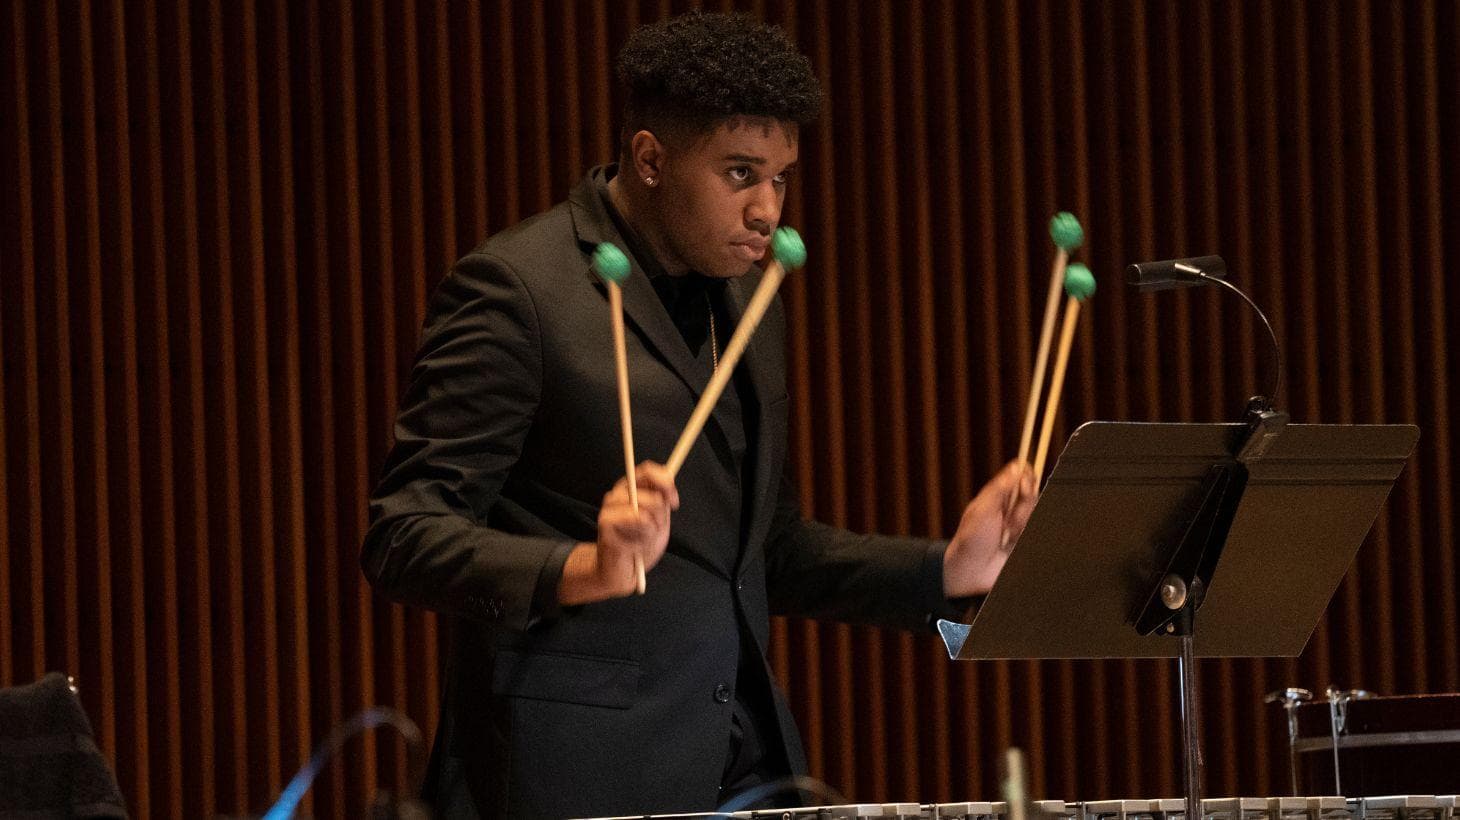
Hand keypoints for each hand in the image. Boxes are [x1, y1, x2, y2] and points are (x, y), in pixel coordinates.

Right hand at [559, 462, 678, 604]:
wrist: (622, 573)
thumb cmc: (641, 545)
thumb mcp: (659, 522)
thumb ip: (662, 503)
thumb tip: (668, 487)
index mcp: (631, 490)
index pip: (647, 470)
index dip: (665, 482)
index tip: (674, 502)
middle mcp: (618, 494)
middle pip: (648, 490)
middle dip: (660, 513)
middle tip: (656, 529)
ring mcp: (609, 507)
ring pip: (644, 506)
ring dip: (651, 527)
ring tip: (643, 540)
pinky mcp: (605, 522)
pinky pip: (636, 519)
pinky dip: (643, 536)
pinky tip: (635, 546)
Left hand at [942, 460, 1037, 597]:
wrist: (973, 572)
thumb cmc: (971, 540)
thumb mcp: (983, 509)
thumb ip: (1001, 487)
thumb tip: (1018, 466)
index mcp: (997, 495)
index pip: (1020, 474)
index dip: (1026, 477)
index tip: (1023, 486)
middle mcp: (1010, 506)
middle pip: (1032, 492)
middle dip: (1024, 506)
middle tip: (1010, 519)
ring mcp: (1018, 523)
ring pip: (1035, 511)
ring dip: (1022, 523)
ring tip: (1007, 536)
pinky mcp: (1025, 539)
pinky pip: (1037, 529)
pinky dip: (1026, 534)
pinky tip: (1012, 543)